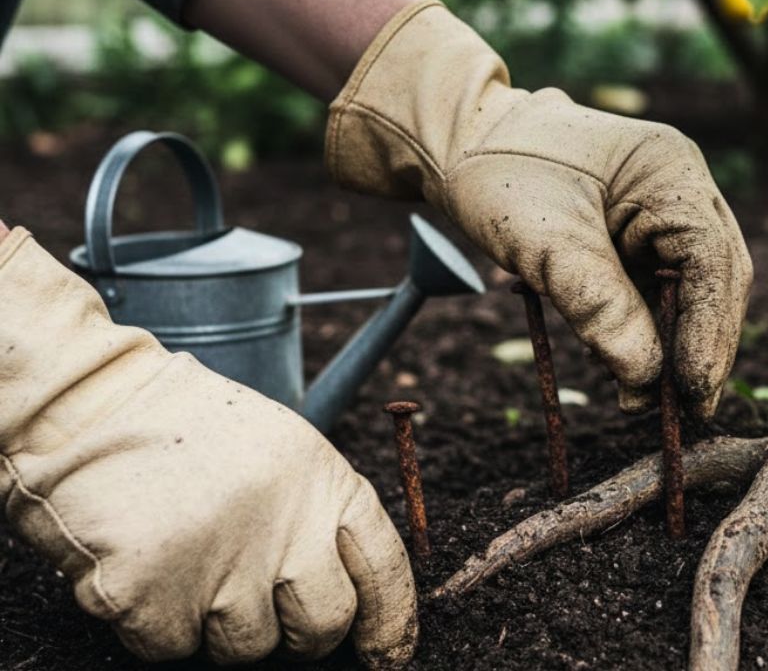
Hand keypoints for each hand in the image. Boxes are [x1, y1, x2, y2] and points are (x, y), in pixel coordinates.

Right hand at [0, 228, 415, 666]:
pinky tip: (149, 565)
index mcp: (327, 484)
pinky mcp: (152, 593)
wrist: (95, 403)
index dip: (391, 623)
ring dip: (218, 621)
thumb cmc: (194, 432)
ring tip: (192, 556)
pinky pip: (172, 646)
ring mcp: (220, 564)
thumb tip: (352, 606)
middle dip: (297, 632)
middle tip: (257, 596)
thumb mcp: (287, 452)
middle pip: (322, 627)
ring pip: (246, 647)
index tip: (386, 655)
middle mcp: (286, 527)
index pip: (385, 570)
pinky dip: (157, 622)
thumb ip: (323, 519)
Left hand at [326, 0, 752, 417]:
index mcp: (669, 170)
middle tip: (688, 411)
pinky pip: (663, 288)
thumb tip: (647, 378)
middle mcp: (681, 186)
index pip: (712, 260)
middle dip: (702, 346)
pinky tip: (635, 370)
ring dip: (677, 346)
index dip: (710, 329)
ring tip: (654, 402)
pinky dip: (652, 330)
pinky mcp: (644, 233)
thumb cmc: (498, 175)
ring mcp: (666, 209)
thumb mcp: (545, 244)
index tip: (692, 388)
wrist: (460, 142)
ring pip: (695, 289)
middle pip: (716, 277)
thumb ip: (600, 307)